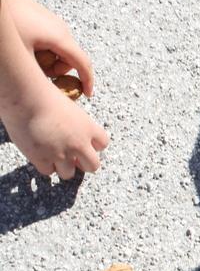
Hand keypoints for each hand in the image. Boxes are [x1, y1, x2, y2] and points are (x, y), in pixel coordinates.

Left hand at [0, 0, 93, 95]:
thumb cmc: (8, 23)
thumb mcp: (22, 56)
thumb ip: (38, 74)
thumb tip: (46, 90)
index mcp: (60, 37)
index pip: (82, 64)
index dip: (87, 81)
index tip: (87, 94)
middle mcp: (61, 29)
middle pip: (68, 59)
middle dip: (55, 70)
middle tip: (36, 71)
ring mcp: (53, 22)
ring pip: (58, 50)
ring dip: (47, 60)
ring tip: (27, 56)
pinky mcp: (43, 19)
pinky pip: (50, 41)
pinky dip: (42, 50)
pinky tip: (25, 47)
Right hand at [1, 55, 108, 177]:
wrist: (26, 98)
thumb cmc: (45, 97)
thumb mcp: (70, 110)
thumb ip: (75, 127)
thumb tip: (71, 141)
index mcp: (89, 128)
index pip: (103, 144)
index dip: (93, 146)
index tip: (84, 143)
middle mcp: (79, 144)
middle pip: (93, 166)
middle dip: (83, 164)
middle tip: (72, 159)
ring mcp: (61, 154)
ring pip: (68, 174)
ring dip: (62, 167)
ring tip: (51, 155)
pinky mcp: (42, 159)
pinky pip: (48, 171)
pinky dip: (44, 165)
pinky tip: (39, 153)